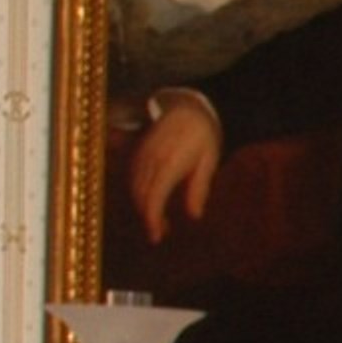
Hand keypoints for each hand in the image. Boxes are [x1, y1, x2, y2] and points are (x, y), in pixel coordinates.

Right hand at [121, 95, 223, 236]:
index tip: (156, 236)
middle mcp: (151, 160)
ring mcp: (142, 155)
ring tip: (158, 221)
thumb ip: (199, 188)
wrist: (186, 106)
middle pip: (141, 196)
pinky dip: (139, 193)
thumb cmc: (203, 135)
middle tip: (160, 232)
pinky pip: (133, 177)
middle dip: (147, 217)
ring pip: (134, 188)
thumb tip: (194, 215)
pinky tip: (151, 201)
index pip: (153, 198)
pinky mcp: (138, 152)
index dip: (152, 220)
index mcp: (169, 164)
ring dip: (142, 207)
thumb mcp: (209, 161)